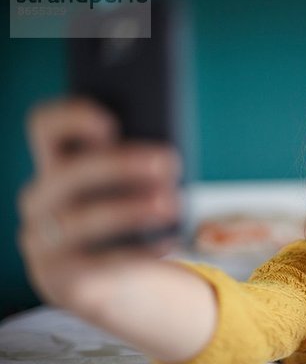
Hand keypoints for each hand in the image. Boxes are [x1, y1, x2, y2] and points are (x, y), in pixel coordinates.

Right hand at [18, 97, 181, 310]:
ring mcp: (44, 242)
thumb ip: (134, 164)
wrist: (99, 282)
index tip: (111, 121)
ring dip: (131, 209)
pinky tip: (170, 240)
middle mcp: (39, 200)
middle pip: (68, 173)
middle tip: (169, 161)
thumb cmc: (119, 220)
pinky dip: (140, 251)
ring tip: (172, 204)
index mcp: (53, 164)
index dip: (71, 117)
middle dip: (120, 164)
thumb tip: (167, 155)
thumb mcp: (123, 189)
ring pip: (81, 220)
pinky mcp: (63, 279)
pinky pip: (99, 264)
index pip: (43, 126)